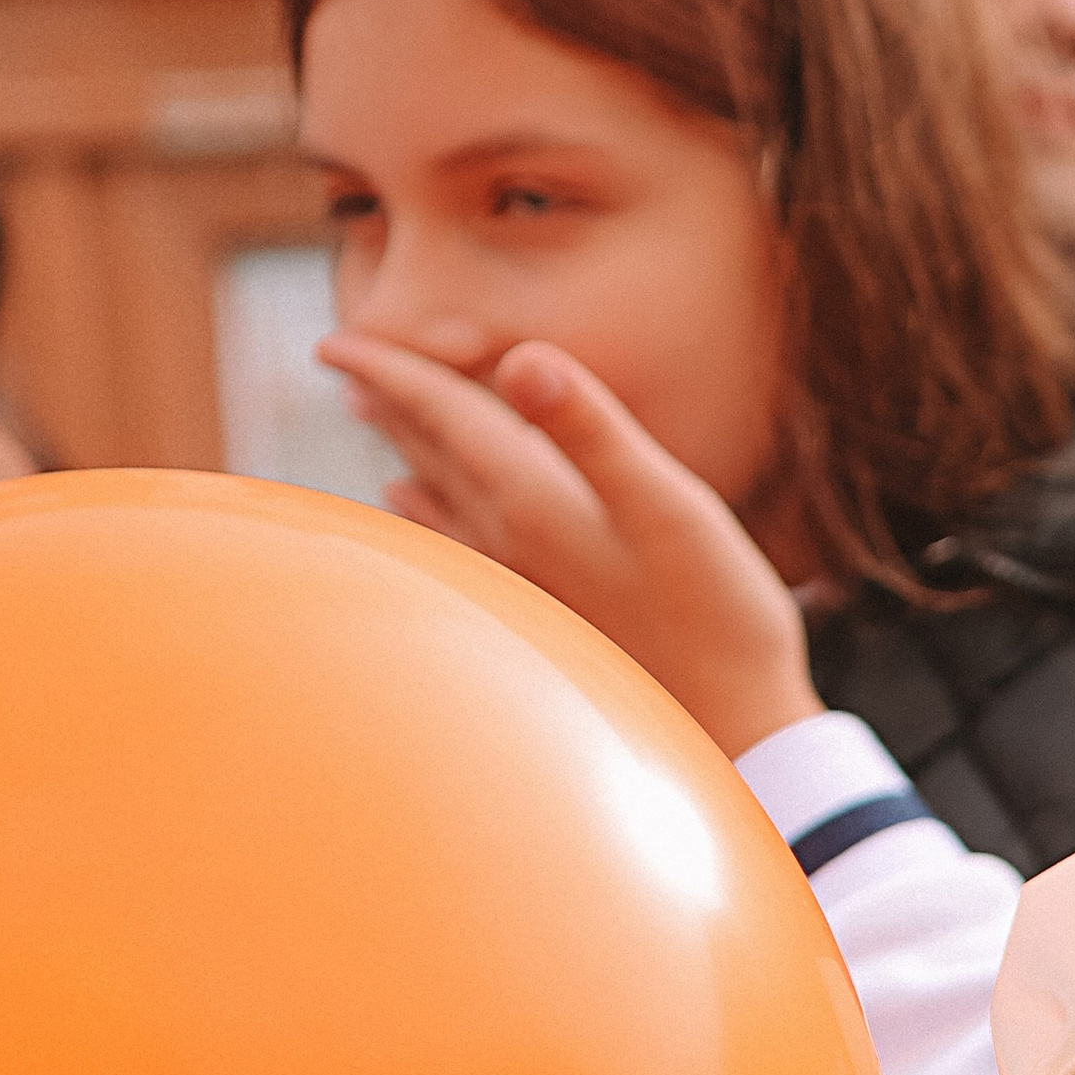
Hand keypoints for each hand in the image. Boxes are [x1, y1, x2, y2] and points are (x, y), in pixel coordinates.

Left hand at [318, 329, 821, 760]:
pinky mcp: (546, 619)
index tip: (338, 342)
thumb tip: (519, 356)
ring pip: (440, 504)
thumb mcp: (668, 506)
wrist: (736, 733)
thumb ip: (592, 428)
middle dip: (390, 405)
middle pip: (432, 457)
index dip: (391, 371)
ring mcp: (524, 588)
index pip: (443, 418)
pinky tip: (422, 513)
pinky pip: (463, 551)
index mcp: (533, 505)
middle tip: (345, 363)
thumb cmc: (716, 619)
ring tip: (375, 424)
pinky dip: (433, 518)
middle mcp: (511, 546)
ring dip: (408, 456)